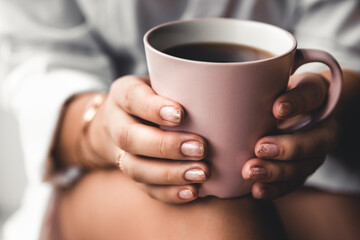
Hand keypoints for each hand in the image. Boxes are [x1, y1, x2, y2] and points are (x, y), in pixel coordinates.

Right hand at [94, 75, 208, 202]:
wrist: (121, 120)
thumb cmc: (153, 97)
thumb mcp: (160, 81)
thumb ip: (180, 85)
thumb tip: (223, 93)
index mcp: (123, 95)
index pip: (131, 98)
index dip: (153, 108)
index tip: (181, 114)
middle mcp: (116, 124)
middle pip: (130, 138)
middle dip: (166, 146)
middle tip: (201, 148)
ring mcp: (119, 152)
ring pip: (135, 168)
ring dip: (170, 173)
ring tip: (202, 173)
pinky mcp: (131, 174)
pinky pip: (145, 188)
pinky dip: (169, 192)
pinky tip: (192, 191)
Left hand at [242, 72, 338, 198]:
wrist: (298, 111)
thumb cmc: (276, 92)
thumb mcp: (271, 80)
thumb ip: (257, 81)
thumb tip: (224, 83)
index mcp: (314, 96)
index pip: (311, 95)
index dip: (296, 103)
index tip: (276, 109)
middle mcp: (321, 125)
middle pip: (314, 140)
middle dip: (287, 147)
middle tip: (259, 148)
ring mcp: (315, 151)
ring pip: (304, 166)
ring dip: (277, 171)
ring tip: (251, 172)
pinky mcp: (303, 168)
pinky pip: (294, 183)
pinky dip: (276, 188)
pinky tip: (257, 190)